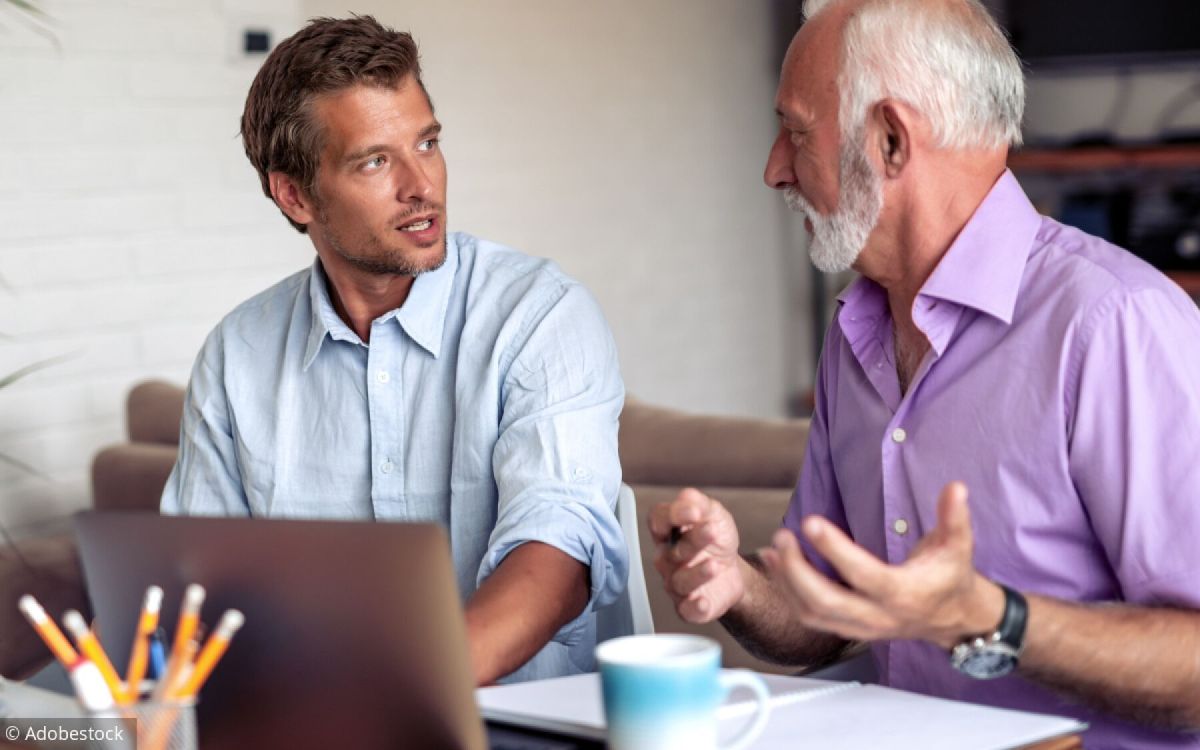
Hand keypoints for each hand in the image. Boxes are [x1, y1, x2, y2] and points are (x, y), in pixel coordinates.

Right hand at [647, 488, 744, 622]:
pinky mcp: (689, 607)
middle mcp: (667, 559)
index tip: (694, 513)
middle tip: (712, 532)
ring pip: (680, 581)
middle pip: (672, 551)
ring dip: (697, 573)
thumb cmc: (716, 541)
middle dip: (693, 541)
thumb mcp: (714, 514)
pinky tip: (703, 601)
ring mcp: (676, 584)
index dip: (672, 516)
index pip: (658, 521)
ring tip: (714, 565)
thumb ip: (700, 503)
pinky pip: (687, 610)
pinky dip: (695, 607)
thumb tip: (687, 497)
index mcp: (668, 533)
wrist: (734, 571)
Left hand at [759, 482, 1003, 649]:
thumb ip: (954, 517)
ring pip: (813, 612)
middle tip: (782, 536)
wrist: (953, 618)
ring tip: (774, 547)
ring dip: (787, 581)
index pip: (863, 574)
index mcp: (903, 593)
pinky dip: (788, 593)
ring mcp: (861, 627)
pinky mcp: (849, 629)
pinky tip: (776, 564)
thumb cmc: (950, 576)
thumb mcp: (958, 545)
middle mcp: (878, 615)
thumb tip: (955, 487)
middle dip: (797, 570)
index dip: (835, 549)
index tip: (811, 521)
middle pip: (827, 601)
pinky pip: (811, 617)